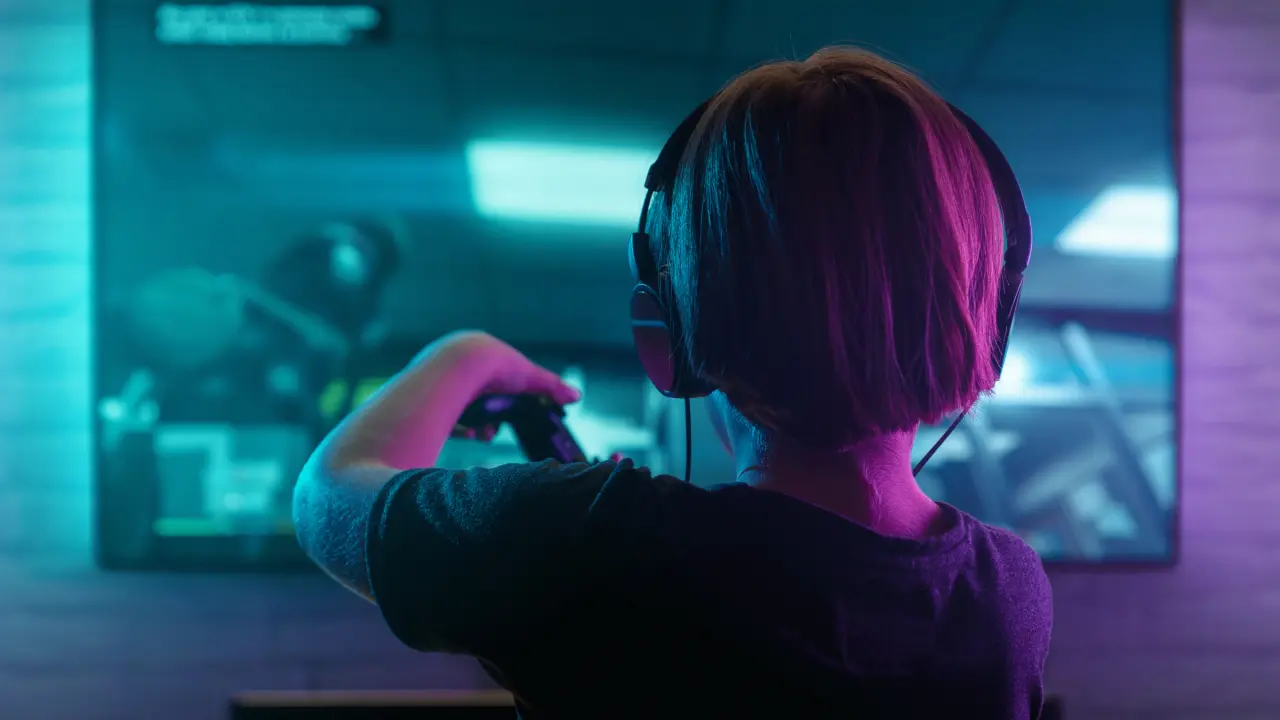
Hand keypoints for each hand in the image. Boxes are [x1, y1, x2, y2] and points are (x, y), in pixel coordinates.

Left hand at [437, 331, 581, 441]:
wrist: (459, 366)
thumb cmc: (496, 367)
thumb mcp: (528, 377)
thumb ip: (551, 387)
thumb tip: (576, 396)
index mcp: (480, 353)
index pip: (493, 383)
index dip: (503, 405)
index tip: (507, 422)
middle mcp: (456, 362)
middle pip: (476, 398)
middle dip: (488, 419)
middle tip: (491, 434)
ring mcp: (438, 375)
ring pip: (458, 407)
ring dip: (472, 424)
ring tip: (478, 435)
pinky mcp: (425, 390)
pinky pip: (440, 413)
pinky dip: (454, 425)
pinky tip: (464, 434)